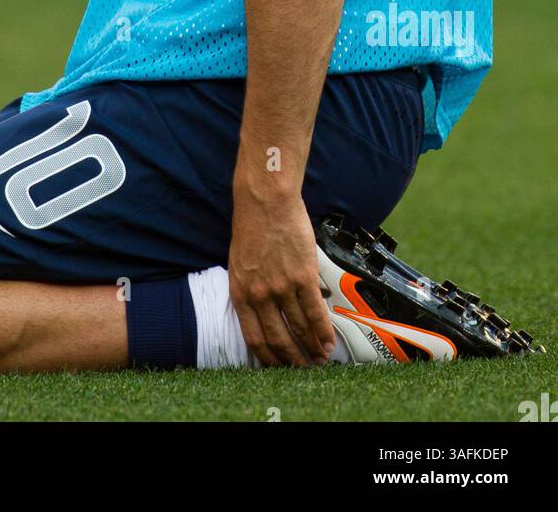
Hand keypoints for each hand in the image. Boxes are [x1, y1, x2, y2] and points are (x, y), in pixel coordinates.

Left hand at [228, 187, 335, 367]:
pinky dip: (324, 330)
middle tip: (304, 368)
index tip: (279, 368)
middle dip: (293, 359)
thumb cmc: (251, 226)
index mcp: (240, 293)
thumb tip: (262, 308)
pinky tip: (329, 341)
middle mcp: (260, 295)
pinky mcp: (303, 276)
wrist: (265, 201)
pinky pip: (316, 311)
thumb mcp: (239, 262)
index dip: (269, 358)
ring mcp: (282, 287)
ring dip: (312, 347)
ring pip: (299, 328)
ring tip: (320, 358)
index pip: (254, 338)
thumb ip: (249, 287)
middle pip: (279, 339)